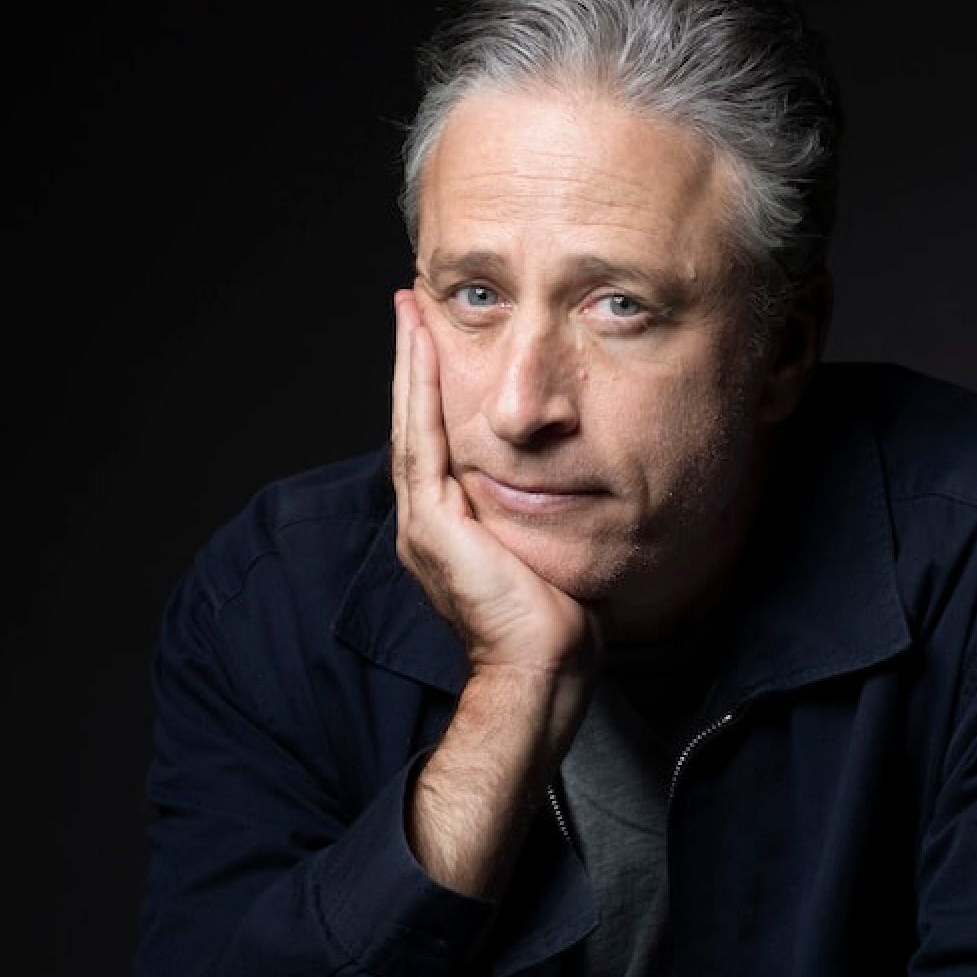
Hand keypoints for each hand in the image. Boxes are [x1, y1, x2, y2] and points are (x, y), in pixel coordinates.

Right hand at [390, 288, 599, 680]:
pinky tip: (426, 351)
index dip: (432, 388)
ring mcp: (425, 522)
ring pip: (413, 424)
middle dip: (414, 362)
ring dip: (412, 364)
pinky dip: (422, 395)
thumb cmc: (554, 618)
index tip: (436, 339)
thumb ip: (535, 509)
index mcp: (448, 524)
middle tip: (411, 305)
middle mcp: (427, 518)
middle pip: (415, 422)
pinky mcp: (435, 526)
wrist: (542, 671)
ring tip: (410, 311)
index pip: (436, 439)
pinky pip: (424, 445)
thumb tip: (565, 475)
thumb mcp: (543, 547)